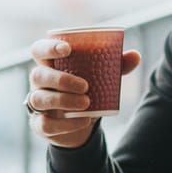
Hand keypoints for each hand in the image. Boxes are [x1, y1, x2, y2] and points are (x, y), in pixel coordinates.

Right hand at [25, 37, 142, 148]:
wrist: (81, 123)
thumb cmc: (88, 91)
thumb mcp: (102, 78)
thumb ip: (117, 66)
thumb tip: (136, 55)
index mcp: (50, 64)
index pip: (38, 50)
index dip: (48, 47)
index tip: (68, 49)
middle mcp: (38, 82)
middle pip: (38, 74)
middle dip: (61, 80)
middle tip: (86, 86)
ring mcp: (36, 104)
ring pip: (38, 99)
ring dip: (63, 101)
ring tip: (87, 103)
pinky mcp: (39, 125)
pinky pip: (45, 124)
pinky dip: (66, 124)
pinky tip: (84, 121)